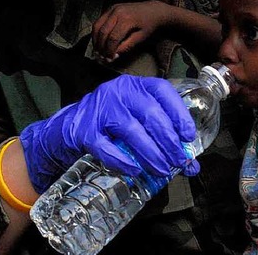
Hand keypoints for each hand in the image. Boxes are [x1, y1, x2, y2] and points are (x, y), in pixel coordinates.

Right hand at [19, 75, 196, 192]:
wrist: (65, 130)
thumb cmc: (108, 124)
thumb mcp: (133, 119)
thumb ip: (159, 136)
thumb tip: (191, 164)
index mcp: (134, 85)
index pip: (162, 91)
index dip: (179, 113)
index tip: (189, 135)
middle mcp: (118, 92)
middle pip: (150, 114)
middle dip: (169, 141)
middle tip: (179, 161)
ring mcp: (100, 110)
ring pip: (132, 131)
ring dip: (151, 154)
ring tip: (162, 170)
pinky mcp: (84, 131)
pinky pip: (107, 148)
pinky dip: (124, 162)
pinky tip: (136, 171)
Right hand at [93, 1, 170, 61]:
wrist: (154, 10)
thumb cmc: (149, 24)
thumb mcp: (140, 37)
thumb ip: (126, 46)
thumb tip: (113, 56)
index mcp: (126, 19)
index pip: (113, 38)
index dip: (109, 50)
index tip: (109, 59)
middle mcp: (117, 12)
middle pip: (102, 32)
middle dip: (100, 46)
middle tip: (101, 57)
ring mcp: (112, 8)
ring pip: (97, 26)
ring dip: (95, 40)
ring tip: (98, 51)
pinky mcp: (110, 8)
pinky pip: (99, 21)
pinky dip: (97, 32)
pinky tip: (99, 41)